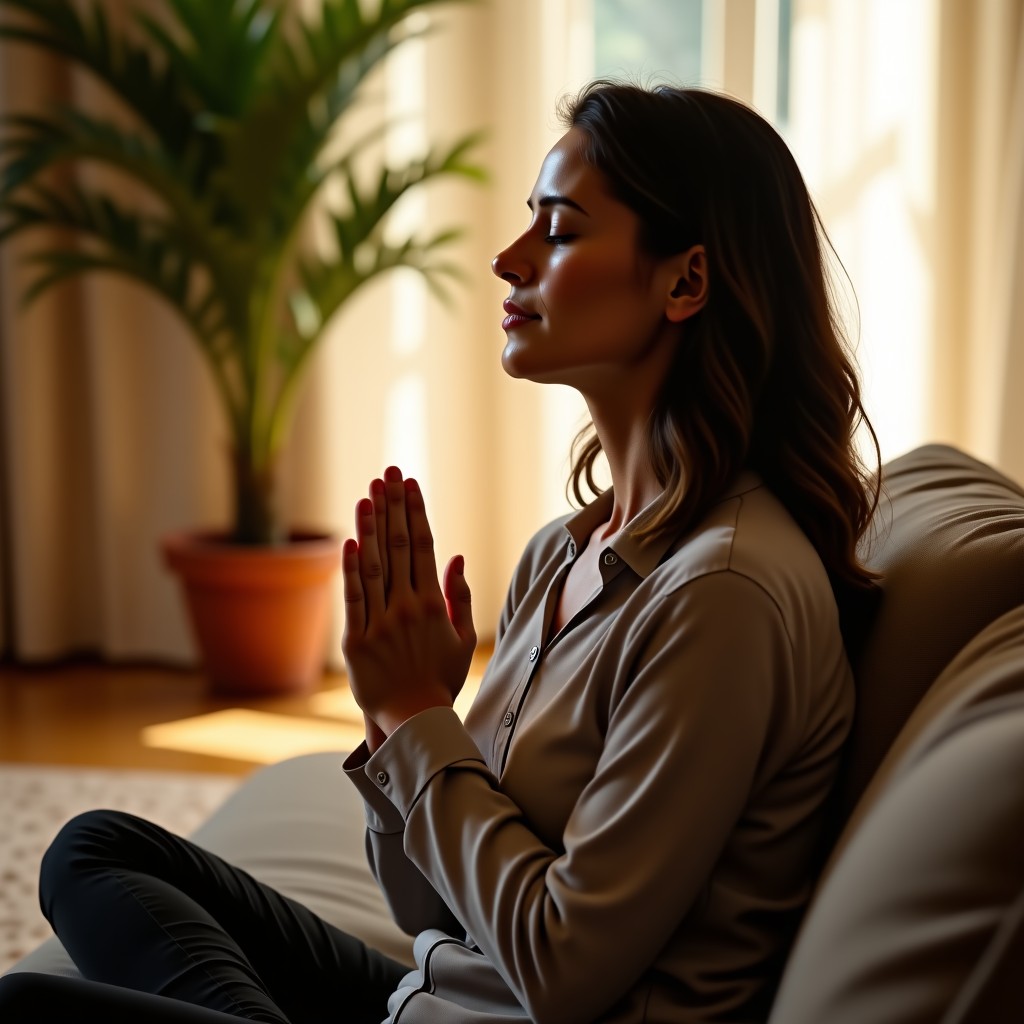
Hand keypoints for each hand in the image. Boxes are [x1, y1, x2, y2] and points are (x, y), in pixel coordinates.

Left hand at [342, 466, 475, 741]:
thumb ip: (459, 596)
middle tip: (388, 473)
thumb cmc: (440, 679)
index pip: (424, 546)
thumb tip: (457, 557)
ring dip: (370, 527)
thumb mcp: (462, 639)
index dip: (415, 511)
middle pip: (398, 546)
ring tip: (368, 494)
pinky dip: (351, 569)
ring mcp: (380, 623)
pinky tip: (350, 541)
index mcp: (433, 604)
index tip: (410, 483)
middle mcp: (407, 608)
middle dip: (393, 506)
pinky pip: (353, 599)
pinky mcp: (356, 641)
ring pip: (374, 566)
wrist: (414, 720)